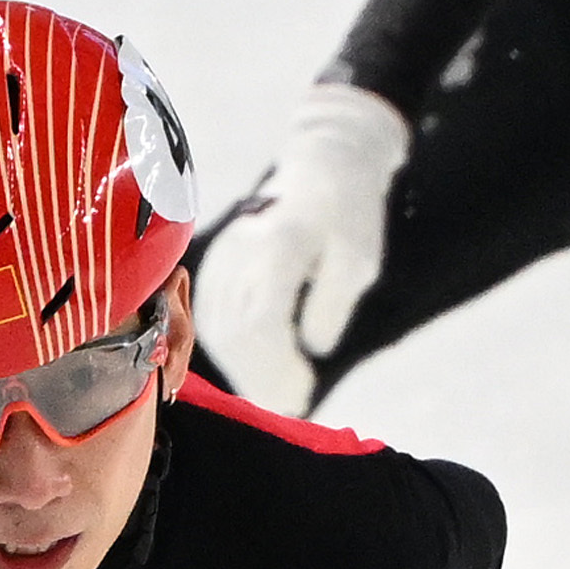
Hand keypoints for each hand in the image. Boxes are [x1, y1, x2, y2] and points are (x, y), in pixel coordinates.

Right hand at [196, 85, 410, 407]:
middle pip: (236, 330)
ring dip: (244, 368)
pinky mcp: (219, 259)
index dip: (277, 367)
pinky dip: (230, 347)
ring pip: (217, 324)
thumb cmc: (348, 213)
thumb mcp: (359, 258)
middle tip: (294, 405)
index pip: (262, 321)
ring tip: (278, 395)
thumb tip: (313, 348)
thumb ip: (334, 302)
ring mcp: (225, 252)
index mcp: (279, 244)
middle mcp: (242, 248)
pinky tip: (255, 368)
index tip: (303, 394)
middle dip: (262, 377)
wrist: (324, 163)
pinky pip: (211, 312)